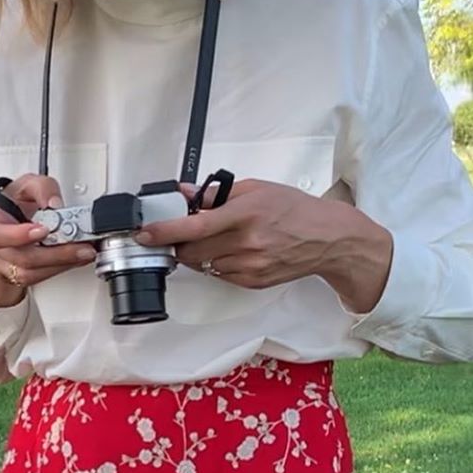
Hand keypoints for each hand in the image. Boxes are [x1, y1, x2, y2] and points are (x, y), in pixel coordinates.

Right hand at [0, 172, 96, 307]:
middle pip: (22, 258)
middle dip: (55, 254)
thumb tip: (55, 204)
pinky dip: (60, 268)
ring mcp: (5, 266)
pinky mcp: (18, 275)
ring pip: (30, 273)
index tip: (44, 230)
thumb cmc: (13, 204)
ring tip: (83, 252)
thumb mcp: (26, 185)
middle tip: (80, 246)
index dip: (19, 235)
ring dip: (61, 264)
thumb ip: (42, 188)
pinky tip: (76, 259)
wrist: (7, 221)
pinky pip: (38, 278)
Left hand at [136, 179, 392, 310]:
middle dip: (179, 242)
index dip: (164, 232)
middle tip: (184, 232)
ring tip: (219, 238)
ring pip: (202, 265)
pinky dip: (216, 263)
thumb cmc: (293, 209)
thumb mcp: (256, 189)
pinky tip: (234, 251)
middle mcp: (245, 243)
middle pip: (191, 251)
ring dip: (199, 253)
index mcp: (245, 214)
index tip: (145, 234)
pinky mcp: (251, 282)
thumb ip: (217, 194)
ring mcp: (249, 266)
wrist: (328, 239)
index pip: (194, 227)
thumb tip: (185, 194)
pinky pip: (218, 275)